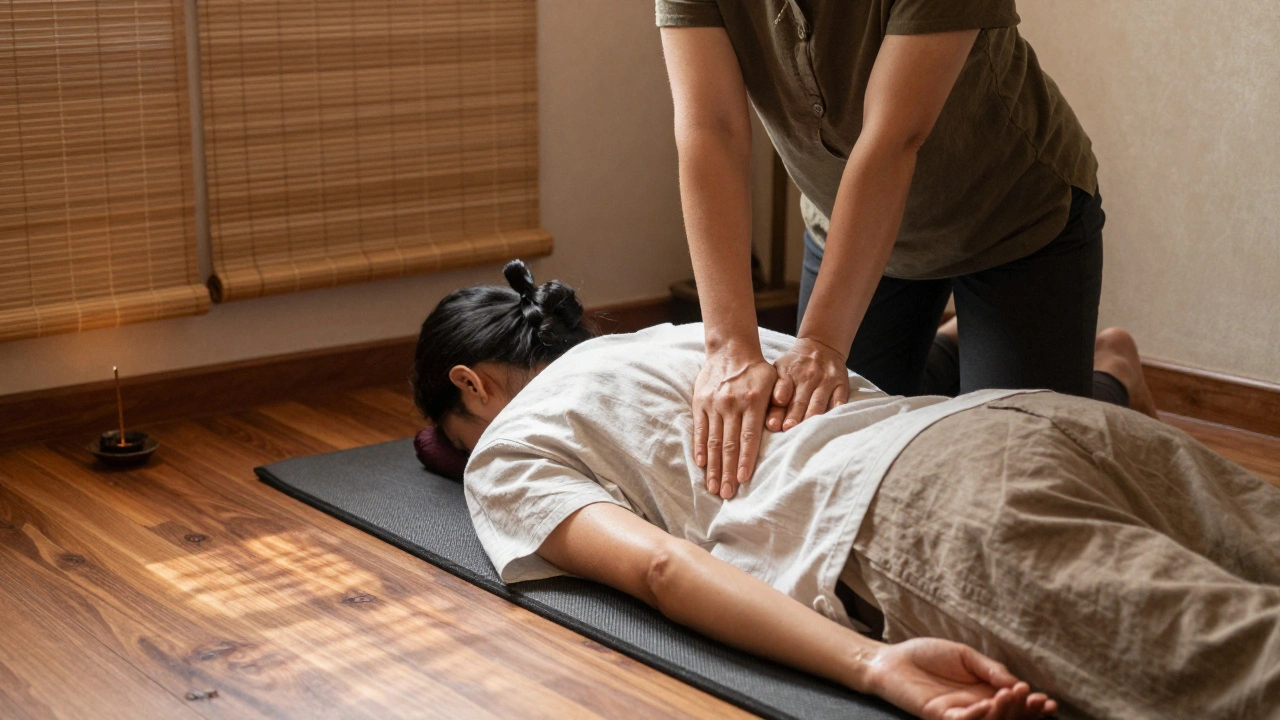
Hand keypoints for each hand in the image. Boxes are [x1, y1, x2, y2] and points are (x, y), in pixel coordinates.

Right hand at [693, 345, 776, 498]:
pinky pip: (699, 429)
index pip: (748, 437)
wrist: (730, 349)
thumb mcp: (774, 381)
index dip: (745, 460)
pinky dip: (699, 448)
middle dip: (727, 472)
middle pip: (728, 445)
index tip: (742, 480)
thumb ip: (778, 403)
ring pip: (712, 441)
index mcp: (751, 402)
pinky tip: (701, 465)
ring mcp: (713, 404)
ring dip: (713, 467)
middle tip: (727, 494)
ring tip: (713, 487)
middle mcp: (731, 405)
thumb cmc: (757, 370)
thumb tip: (783, 427)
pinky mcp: (700, 403)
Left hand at [770, 337, 850, 431]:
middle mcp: (808, 376)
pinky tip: (831, 420)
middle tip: (788, 429)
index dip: (778, 409)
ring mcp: (826, 380)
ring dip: (811, 416)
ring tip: (806, 432)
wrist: (821, 347)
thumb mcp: (780, 367)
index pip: (782, 391)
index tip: (774, 423)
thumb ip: (776, 386)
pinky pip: (840, 398)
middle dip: (794, 416)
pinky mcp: (841, 383)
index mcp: (790, 372)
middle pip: (800, 400)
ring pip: (819, 402)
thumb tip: (776, 401)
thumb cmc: (795, 365)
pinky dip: (836, 410)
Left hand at [864, 638, 1057, 719]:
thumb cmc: (928, 655)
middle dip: (1024, 710)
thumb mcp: (965, 655)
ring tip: (1015, 694)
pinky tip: (988, 703)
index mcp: (984, 692)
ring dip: (1005, 712)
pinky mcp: (939, 716)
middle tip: (1036, 698)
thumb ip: (990, 668)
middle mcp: (974, 706)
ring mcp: (958, 713)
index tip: (1048, 701)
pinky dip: (978, 715)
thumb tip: (1016, 683)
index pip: (1013, 705)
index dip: (1031, 706)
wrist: (893, 658)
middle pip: (1006, 717)